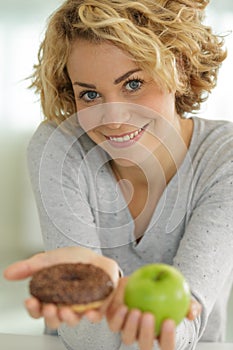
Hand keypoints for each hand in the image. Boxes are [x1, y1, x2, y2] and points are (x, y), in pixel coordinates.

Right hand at [4, 246, 118, 328]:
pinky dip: (91, 317)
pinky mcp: (97, 306)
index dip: (33, 308)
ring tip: (65, 309)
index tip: (30, 300)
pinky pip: (94, 317)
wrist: (95, 255)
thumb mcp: (49, 259)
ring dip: (67, 318)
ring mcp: (80, 307)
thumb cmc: (73, 259)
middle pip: (53, 320)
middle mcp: (64, 305)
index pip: (38, 310)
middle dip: (49, 316)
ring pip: (72, 321)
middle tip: (49, 307)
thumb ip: (30, 267)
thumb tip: (8, 273)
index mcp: (51, 297)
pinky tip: (89, 312)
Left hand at [106, 277, 201, 349]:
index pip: (166, 346)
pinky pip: (112, 323)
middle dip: (146, 333)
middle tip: (148, 315)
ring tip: (134, 310)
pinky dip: (116, 317)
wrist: (142, 282)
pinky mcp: (114, 319)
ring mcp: (127, 329)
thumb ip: (189, 304)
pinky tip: (122, 306)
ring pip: (127, 337)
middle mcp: (142, 336)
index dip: (168, 339)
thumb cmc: (164, 293)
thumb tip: (192, 312)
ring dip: (130, 326)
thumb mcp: (179, 296)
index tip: (169, 321)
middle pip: (144, 345)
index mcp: (160, 335)